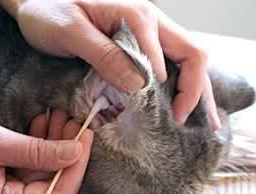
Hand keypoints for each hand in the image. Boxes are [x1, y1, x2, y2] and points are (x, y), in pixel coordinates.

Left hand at [0, 0, 220, 129]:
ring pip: (188, 55)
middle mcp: (151, 19)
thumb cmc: (48, 11)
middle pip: (192, 53)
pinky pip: (172, 58)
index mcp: (136, 15)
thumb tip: (140, 86)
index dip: (176, 90)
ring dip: (198, 86)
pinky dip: (184, 81)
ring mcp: (149, 28)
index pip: (169, 57)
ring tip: (207, 118)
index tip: (168, 117)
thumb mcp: (71, 32)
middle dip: (197, 89)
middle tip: (187, 120)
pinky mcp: (142, 38)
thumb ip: (105, 56)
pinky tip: (186, 99)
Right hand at [0, 111, 92, 193]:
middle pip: (52, 189)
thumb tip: (75, 152)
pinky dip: (37, 153)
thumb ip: (37, 151)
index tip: (86, 136)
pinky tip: (42, 129)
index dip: (78, 165)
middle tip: (75, 122)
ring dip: (52, 149)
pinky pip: (27, 177)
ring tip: (59, 119)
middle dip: (66, 153)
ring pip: (42, 180)